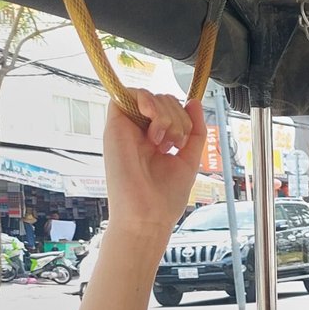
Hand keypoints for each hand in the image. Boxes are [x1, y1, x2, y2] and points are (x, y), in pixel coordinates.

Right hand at [101, 89, 205, 236]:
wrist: (147, 215)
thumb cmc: (165, 196)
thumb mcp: (189, 158)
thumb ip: (195, 130)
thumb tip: (195, 102)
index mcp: (154, 138)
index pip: (170, 108)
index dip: (183, 115)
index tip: (184, 140)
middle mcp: (138, 131)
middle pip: (162, 99)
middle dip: (178, 117)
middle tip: (174, 144)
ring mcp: (126, 128)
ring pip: (148, 95)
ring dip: (167, 115)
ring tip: (164, 143)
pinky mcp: (113, 127)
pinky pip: (126, 94)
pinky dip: (147, 101)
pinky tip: (154, 124)